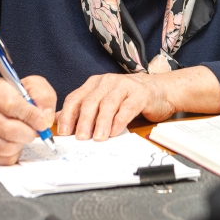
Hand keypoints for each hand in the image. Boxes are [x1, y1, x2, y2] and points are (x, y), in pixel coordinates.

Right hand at [0, 75, 55, 164]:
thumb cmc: (13, 96)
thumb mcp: (31, 87)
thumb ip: (44, 98)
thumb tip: (46, 120)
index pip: (12, 105)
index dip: (31, 117)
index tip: (42, 123)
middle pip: (9, 130)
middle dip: (28, 133)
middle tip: (34, 130)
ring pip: (5, 147)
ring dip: (20, 144)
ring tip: (23, 135)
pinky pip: (1, 158)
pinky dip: (13, 154)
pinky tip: (14, 143)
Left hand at [56, 73, 174, 140]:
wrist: (160, 90)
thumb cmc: (128, 98)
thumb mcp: (103, 101)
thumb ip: (83, 109)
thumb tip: (59, 120)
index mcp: (95, 84)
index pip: (76, 97)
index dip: (68, 114)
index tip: (64, 132)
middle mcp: (108, 82)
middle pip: (91, 101)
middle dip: (84, 120)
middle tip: (80, 137)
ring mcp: (125, 86)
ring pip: (108, 104)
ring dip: (101, 122)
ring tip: (97, 138)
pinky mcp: (140, 94)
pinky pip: (127, 107)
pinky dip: (120, 120)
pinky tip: (115, 131)